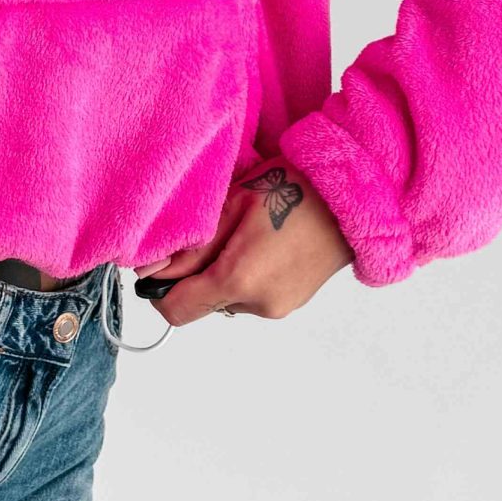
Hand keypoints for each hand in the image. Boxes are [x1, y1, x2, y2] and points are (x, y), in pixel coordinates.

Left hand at [135, 162, 353, 328]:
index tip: (160, 265)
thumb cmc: (295, 189)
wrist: (351, 199)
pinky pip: (250, 297)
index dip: (158, 290)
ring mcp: (278, 307)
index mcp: (239, 278)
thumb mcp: (234, 205)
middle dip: (194, 276)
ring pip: (225, 300)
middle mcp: (258, 303)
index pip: (176, 310)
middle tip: (212, 234)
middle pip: (201, 305)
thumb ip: (191, 246)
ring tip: (243, 234)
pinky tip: (261, 245)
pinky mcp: (291, 304)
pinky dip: (244, 276)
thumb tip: (150, 271)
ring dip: (221, 275)